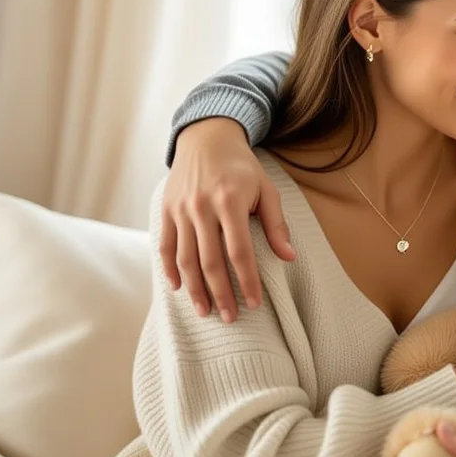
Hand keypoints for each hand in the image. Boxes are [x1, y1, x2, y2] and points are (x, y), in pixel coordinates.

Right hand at [160, 118, 294, 321]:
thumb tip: (289, 258)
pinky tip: (181, 288)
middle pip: (211, 262)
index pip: (240, 251)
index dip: (248, 280)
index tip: (255, 303)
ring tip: (206, 311)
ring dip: (196, 289)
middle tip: (231, 317)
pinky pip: (166, 246)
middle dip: (222, 293)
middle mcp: (203, 207)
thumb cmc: (242, 167)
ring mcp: (181, 210)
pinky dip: (171, 270)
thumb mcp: (266, 189)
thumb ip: (276, 224)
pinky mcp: (166, 210)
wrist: (206, 138)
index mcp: (231, 201)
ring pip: (186, 259)